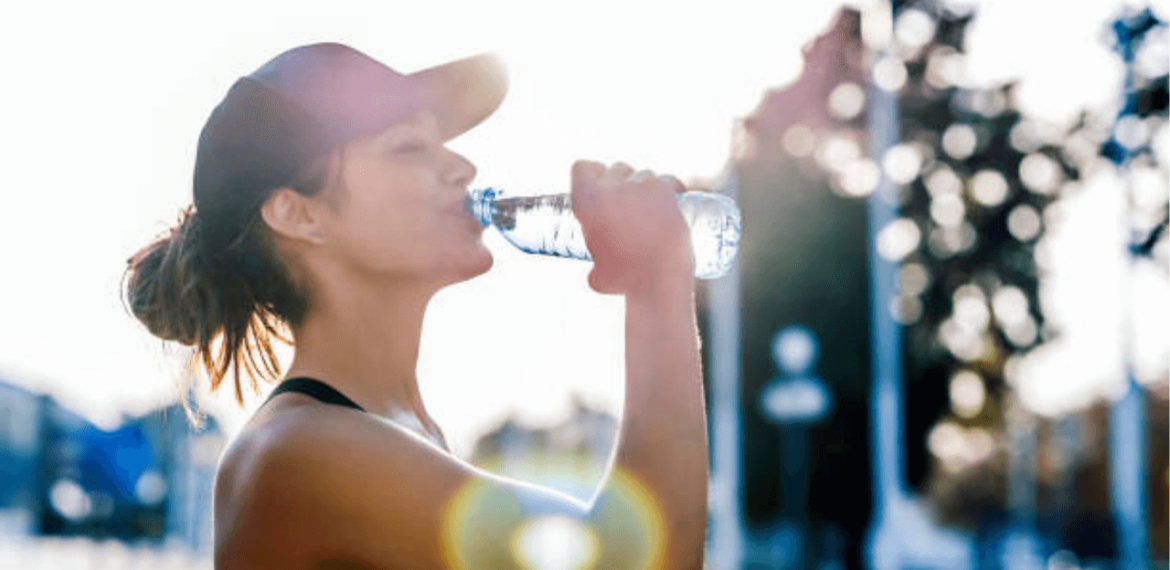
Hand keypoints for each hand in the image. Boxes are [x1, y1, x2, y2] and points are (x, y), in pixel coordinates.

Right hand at [570, 160, 694, 295]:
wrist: (658, 279)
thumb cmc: (626, 282)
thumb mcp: (597, 276)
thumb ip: (595, 265)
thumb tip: (599, 269)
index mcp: (586, 203)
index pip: (581, 167)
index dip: (591, 173)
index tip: (600, 184)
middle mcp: (610, 188)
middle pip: (616, 168)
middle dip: (622, 182)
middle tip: (630, 204)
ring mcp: (639, 185)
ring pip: (643, 173)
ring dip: (646, 187)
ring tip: (653, 211)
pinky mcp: (665, 190)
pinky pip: (668, 178)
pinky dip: (672, 188)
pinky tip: (674, 199)